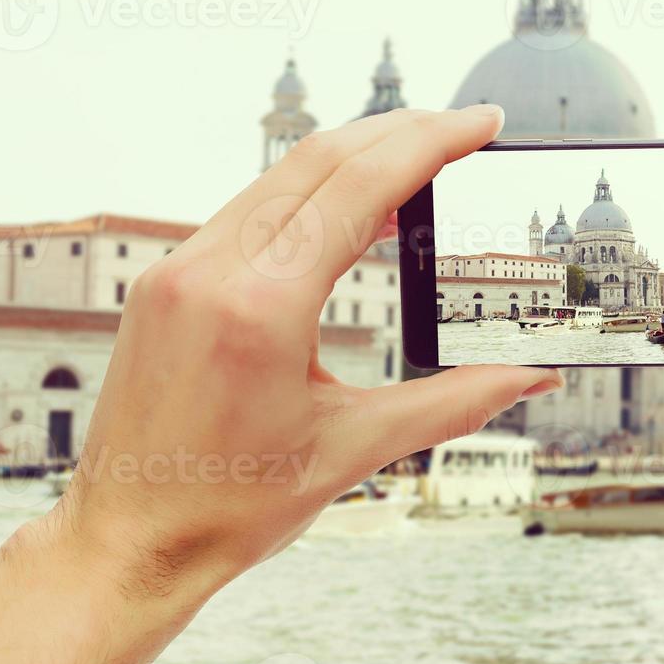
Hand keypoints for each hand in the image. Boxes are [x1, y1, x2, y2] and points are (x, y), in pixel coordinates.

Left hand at [63, 105, 561, 594]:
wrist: (128, 541)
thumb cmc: (232, 506)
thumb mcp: (355, 449)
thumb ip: (456, 402)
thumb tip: (535, 375)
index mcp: (260, 307)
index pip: (359, 188)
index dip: (431, 144)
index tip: (482, 123)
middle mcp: (209, 271)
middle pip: (320, 161)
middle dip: (400, 130)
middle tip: (465, 126)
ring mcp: (178, 270)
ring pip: (280, 177)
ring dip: (354, 155)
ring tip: (420, 156)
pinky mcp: (165, 282)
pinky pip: (247, 210)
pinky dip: (308, 193)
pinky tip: (349, 206)